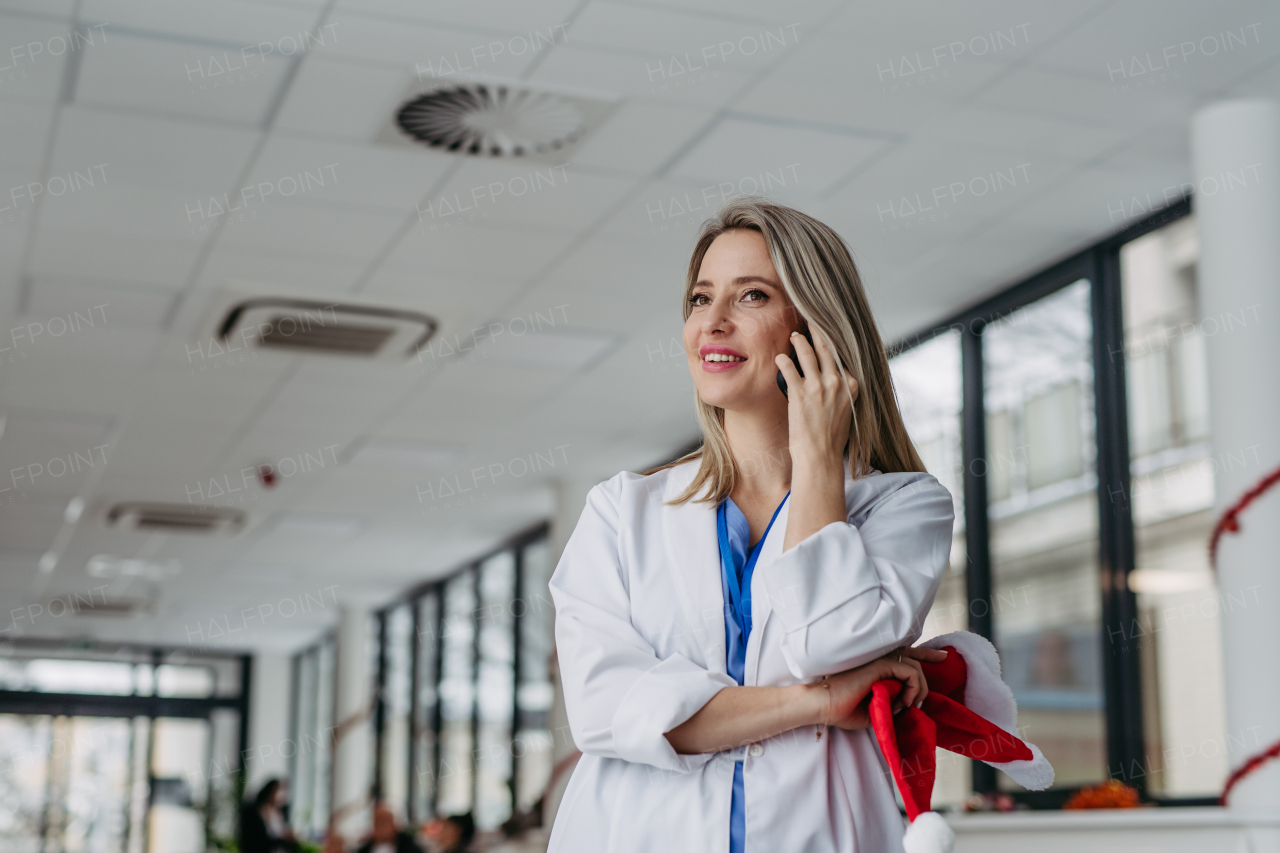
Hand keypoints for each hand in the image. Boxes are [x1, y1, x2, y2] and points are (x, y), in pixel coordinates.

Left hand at [774, 329, 858, 464]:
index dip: (831, 341)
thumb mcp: (846, 409)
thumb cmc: (831, 436)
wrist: (820, 456)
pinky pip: (789, 368)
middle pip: (826, 348)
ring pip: (808, 353)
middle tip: (810, 320)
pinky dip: (783, 360)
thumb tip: (834, 377)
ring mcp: (819, 386)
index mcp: (851, 385)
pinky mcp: (801, 393)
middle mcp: (837, 382)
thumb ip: (841, 390)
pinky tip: (779, 357)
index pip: (840, 355)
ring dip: (800, 341)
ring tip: (794, 335)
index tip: (825, 332)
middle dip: (817, 331)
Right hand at [815, 647, 946, 730]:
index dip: (925, 655)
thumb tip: (908, 705)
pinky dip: (913, 688)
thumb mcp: (875, 709)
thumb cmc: (843, 709)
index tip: (942, 657)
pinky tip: (906, 703)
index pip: (904, 656)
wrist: (824, 706)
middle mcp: (879, 659)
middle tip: (933, 680)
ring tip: (910, 706)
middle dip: (930, 659)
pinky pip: (909, 673)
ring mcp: (879, 660)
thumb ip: (892, 704)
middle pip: (913, 655)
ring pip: (914, 667)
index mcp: (877, 668)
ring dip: (919, 689)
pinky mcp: (880, 665)